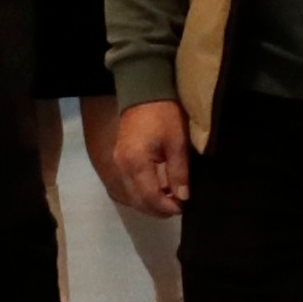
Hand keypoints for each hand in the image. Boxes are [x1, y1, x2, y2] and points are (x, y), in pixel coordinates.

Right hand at [99, 99, 193, 216]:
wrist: (143, 91)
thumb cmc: (164, 115)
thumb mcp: (177, 142)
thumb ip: (179, 172)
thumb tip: (183, 197)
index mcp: (136, 164)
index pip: (150, 197)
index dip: (167, 208)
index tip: (184, 208)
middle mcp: (122, 167)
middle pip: (138, 200)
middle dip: (158, 209)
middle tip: (179, 207)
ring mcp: (118, 164)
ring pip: (132, 195)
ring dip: (150, 203)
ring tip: (171, 200)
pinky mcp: (119, 159)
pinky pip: (129, 185)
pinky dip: (143, 193)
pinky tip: (159, 190)